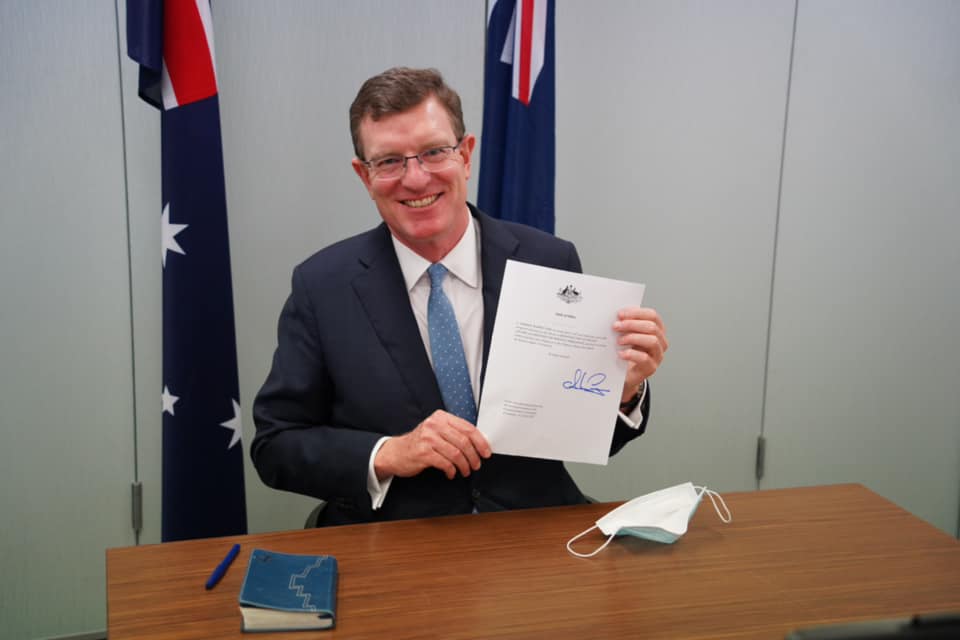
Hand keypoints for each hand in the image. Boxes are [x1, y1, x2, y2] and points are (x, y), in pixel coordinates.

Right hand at [374, 410, 491, 480]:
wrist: (395, 452)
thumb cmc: (419, 443)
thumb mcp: (435, 431)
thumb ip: (453, 433)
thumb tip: (478, 443)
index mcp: (440, 417)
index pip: (467, 427)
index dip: (480, 441)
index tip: (486, 452)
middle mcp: (434, 425)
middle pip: (463, 441)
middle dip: (474, 456)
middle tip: (476, 464)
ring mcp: (428, 438)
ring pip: (456, 453)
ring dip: (464, 465)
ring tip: (465, 471)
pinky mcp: (423, 453)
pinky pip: (445, 463)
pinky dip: (451, 470)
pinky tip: (451, 473)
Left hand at [613, 307, 667, 402]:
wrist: (624, 375)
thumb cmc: (627, 351)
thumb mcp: (628, 335)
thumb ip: (626, 324)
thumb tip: (617, 316)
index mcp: (657, 330)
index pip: (653, 316)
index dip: (637, 313)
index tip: (620, 314)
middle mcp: (661, 341)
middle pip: (652, 327)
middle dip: (632, 324)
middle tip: (616, 326)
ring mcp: (658, 355)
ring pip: (652, 341)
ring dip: (633, 338)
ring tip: (619, 340)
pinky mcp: (651, 368)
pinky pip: (645, 358)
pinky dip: (631, 354)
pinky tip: (620, 354)